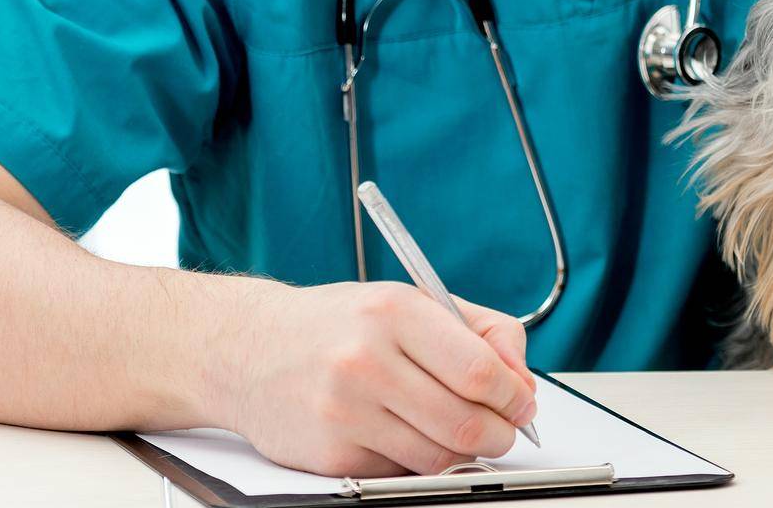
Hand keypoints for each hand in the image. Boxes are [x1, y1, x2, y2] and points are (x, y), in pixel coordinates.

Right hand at [222, 280, 538, 477]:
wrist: (249, 349)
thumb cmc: (341, 323)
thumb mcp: (413, 300)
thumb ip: (481, 330)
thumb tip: (523, 380)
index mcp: (396, 311)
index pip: (480, 370)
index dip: (514, 395)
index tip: (523, 402)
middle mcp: (367, 359)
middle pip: (465, 422)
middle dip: (500, 434)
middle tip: (505, 429)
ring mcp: (345, 410)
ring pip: (437, 457)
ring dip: (465, 454)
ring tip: (464, 434)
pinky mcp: (330, 455)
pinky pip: (399, 472)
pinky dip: (418, 462)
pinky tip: (410, 436)